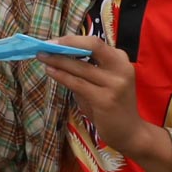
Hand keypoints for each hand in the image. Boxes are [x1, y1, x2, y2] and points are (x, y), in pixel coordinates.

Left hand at [37, 35, 152, 156]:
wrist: (130, 132)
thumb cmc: (112, 106)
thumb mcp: (102, 83)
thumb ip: (86, 70)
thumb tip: (59, 57)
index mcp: (120, 60)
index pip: (95, 42)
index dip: (72, 39)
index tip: (53, 40)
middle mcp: (121, 68)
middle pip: (92, 47)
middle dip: (66, 44)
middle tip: (44, 46)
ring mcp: (115, 84)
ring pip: (81, 67)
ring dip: (58, 60)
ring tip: (42, 57)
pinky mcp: (106, 99)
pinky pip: (78, 84)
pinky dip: (62, 76)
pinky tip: (50, 71)